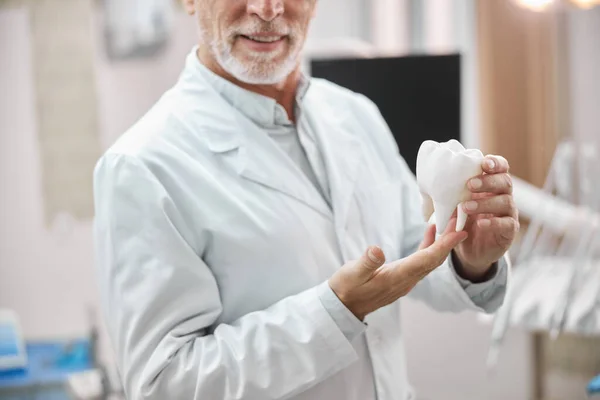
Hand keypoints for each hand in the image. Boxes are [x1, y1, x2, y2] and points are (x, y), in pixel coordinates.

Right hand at [329, 220, 466, 319]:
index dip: (444, 245)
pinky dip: (429, 246)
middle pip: (435, 260)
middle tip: (461, 219)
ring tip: (451, 222)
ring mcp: (406, 281)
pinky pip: (422, 262)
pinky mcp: (402, 278)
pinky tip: (430, 233)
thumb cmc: (346, 289)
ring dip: (442, 243)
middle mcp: (406, 280)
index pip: (427, 260)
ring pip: (431, 261)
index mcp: (397, 277)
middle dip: (450, 240)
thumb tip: (377, 249)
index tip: (459, 232)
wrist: (343, 307)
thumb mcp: (352, 273)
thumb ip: (366, 262)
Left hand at [454, 155, 518, 280]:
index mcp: (491, 185)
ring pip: (506, 202)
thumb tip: (436, 183)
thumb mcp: (455, 206)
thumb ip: (452, 194)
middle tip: (470, 184)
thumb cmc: (463, 221)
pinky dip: (493, 222)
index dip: (496, 163)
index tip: (485, 163)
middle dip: (488, 181)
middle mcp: (503, 196)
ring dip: (485, 203)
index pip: (501, 168)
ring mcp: (508, 213)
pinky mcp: (509, 230)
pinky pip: (506, 223)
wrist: (470, 249)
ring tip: (466, 207)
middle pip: (505, 182)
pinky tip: (480, 223)